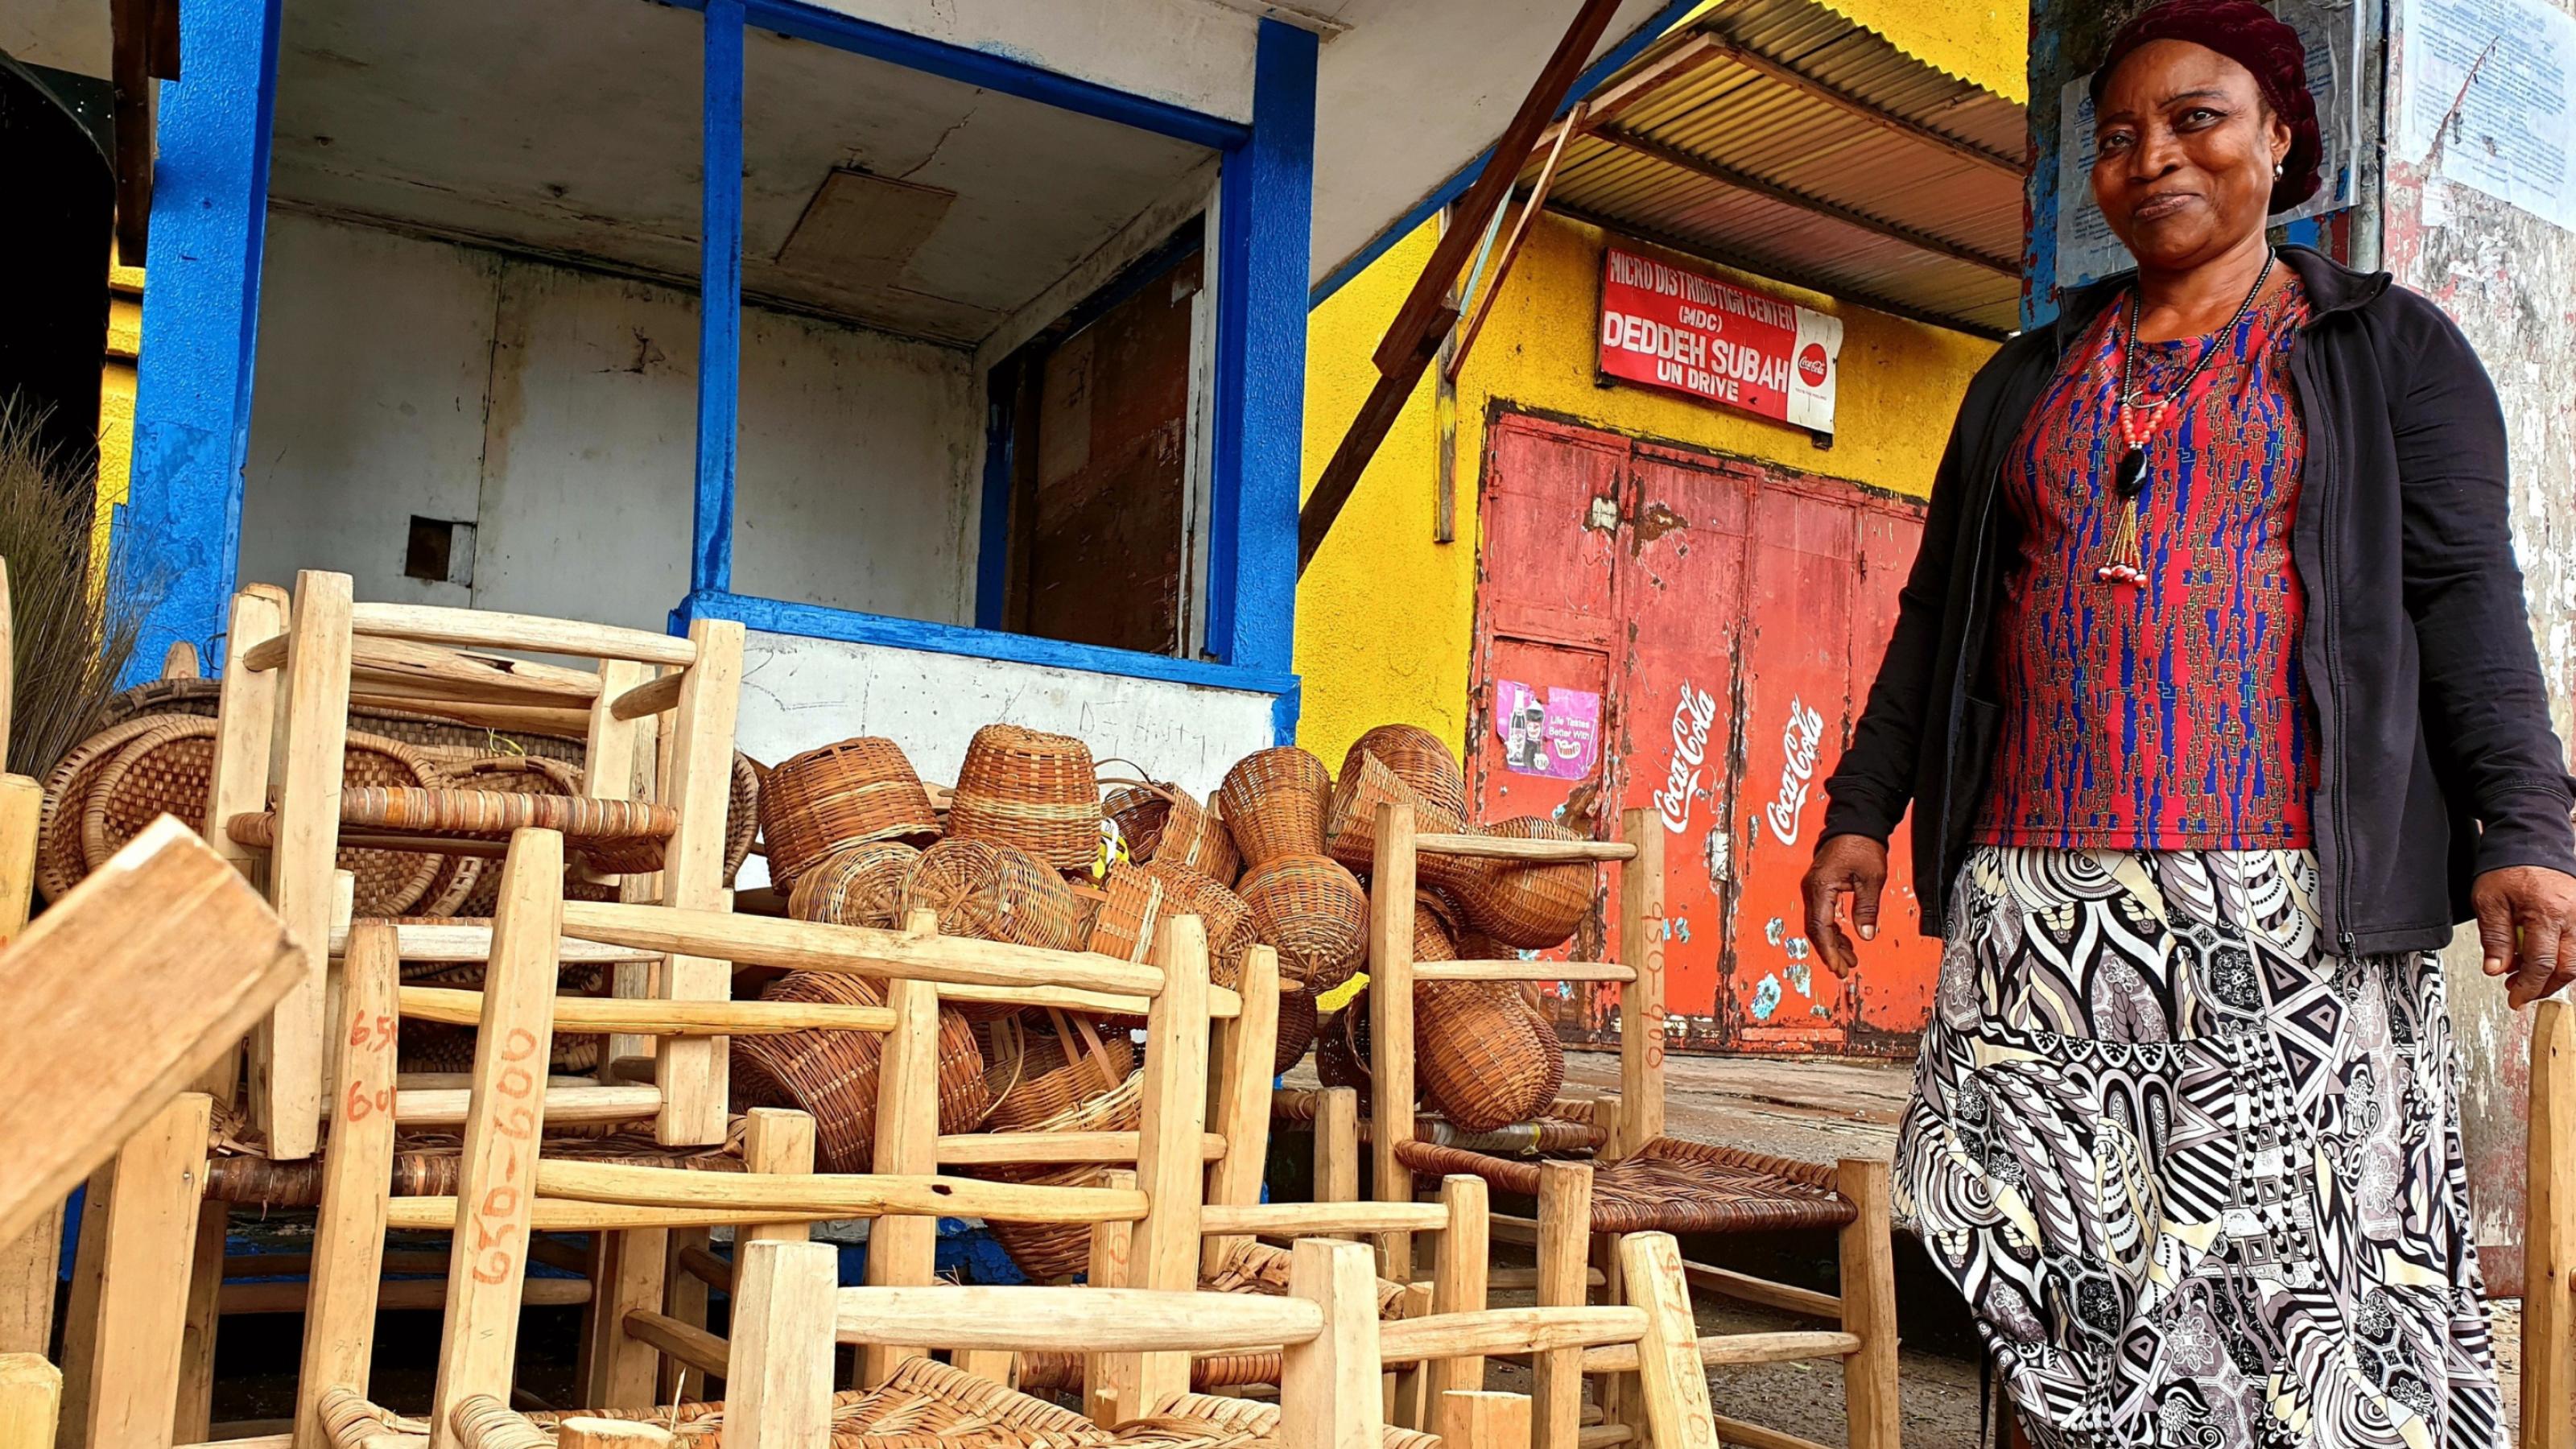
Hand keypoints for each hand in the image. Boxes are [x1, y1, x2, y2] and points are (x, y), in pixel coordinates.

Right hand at [1803, 833, 1887, 974]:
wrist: (1855, 822)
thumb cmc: (1861, 844)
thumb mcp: (1871, 878)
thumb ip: (1867, 908)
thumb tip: (1865, 935)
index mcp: (1821, 886)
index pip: (1821, 926)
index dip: (1829, 950)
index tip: (1838, 966)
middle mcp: (1812, 888)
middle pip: (1816, 929)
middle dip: (1830, 951)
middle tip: (1844, 969)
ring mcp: (1814, 887)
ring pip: (1818, 924)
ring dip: (1832, 942)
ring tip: (1849, 958)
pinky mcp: (1820, 886)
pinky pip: (1822, 914)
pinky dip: (1833, 930)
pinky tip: (1845, 939)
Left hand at [2473, 864, 2575, 1006]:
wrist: (2530, 843)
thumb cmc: (2509, 868)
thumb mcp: (2489, 901)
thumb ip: (2494, 937)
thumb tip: (2495, 969)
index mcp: (2548, 912)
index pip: (2543, 962)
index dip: (2528, 986)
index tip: (2514, 998)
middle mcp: (2573, 916)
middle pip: (2568, 966)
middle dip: (2544, 985)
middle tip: (2519, 991)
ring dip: (2553, 974)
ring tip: (2524, 976)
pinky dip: (2561, 958)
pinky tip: (2539, 960)